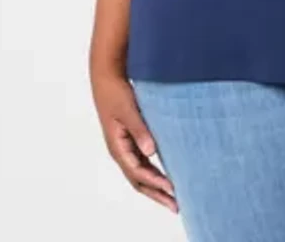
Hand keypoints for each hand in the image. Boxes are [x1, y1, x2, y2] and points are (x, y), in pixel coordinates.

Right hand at [91, 70, 177, 212]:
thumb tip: (151, 151)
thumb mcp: (129, 109)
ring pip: (141, 174)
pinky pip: (143, 163)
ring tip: (174, 197)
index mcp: (118, 146)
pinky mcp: (131, 140)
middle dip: (157, 194)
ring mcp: (125, 147)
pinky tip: (166, 176)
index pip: (138, 173)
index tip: (173, 190)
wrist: (107, 78)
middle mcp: (121, 151)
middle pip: (139, 180)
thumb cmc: (116, 93)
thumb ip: (140, 130)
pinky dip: (154, 173)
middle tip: (177, 206)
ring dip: (156, 186)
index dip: (155, 183)